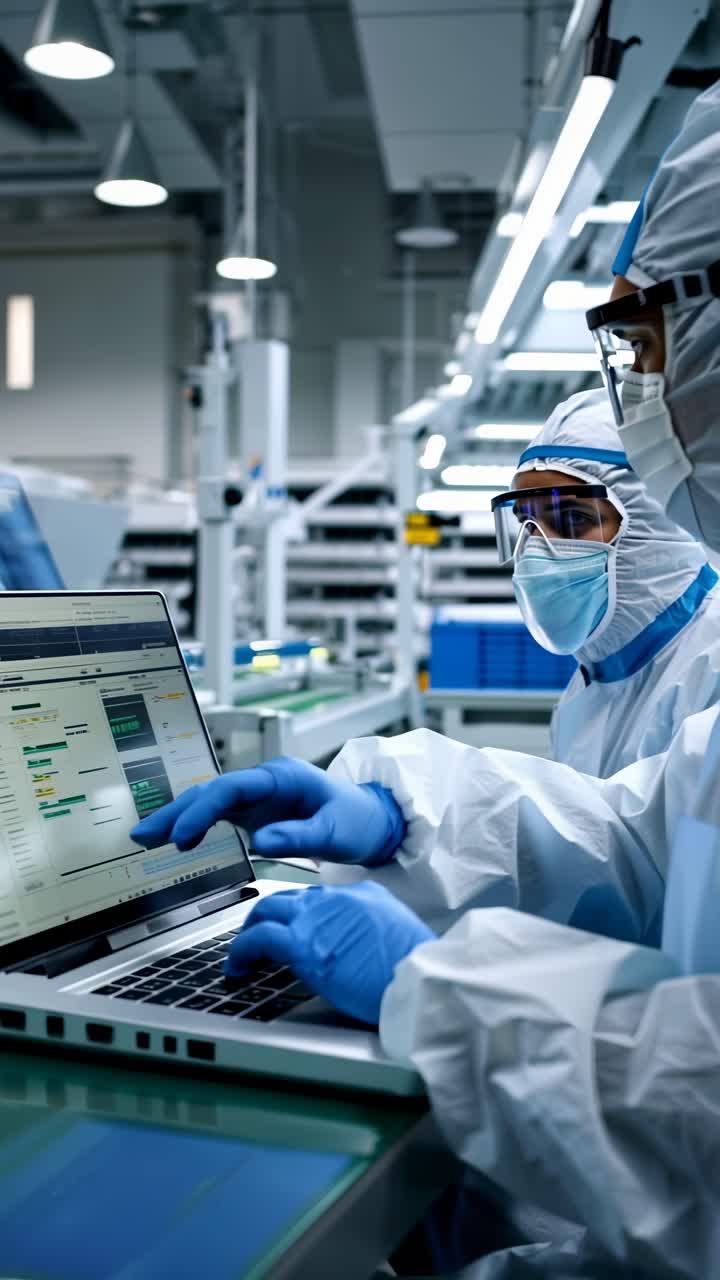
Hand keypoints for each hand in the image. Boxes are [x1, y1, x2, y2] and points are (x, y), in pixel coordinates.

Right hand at [129, 757, 404, 865]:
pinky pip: (216, 814)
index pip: (232, 787)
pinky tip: (173, 839)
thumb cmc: (356, 820)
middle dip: (176, 810)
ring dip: (177, 817)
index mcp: (282, 777)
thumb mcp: (334, 831)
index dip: (203, 809)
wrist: (370, 822)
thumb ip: (299, 836)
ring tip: (144, 836)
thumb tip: (262, 841)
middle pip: (211, 791)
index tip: (182, 833)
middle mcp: (264, 781)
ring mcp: (257, 796)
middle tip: (143, 833)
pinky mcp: (254, 811)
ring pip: (208, 801)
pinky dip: (193, 825)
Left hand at [226, 881, 434, 1024]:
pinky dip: (241, 952)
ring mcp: (317, 917)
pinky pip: (258, 939)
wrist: (419, 979)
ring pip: (267, 911)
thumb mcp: (396, 935)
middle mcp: (336, 898)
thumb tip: (352, 948)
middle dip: (267, 917)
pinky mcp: (302, 943)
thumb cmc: (416, 969)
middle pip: (288, 898)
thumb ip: (369, 931)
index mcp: (362, 894)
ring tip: (241, 955)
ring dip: (248, 932)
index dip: (298, 915)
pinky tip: (237, 968)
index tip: (290, 930)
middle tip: (257, 937)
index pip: (318, 898)